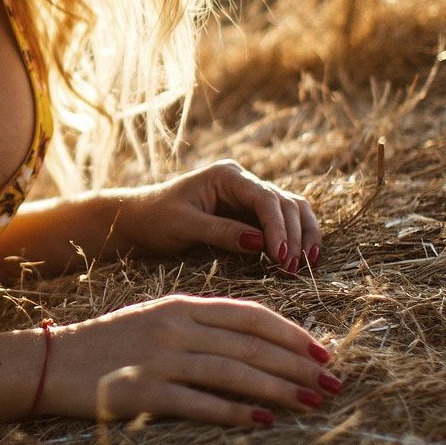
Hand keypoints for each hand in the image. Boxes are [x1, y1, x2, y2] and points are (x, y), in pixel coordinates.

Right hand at [35, 293, 342, 425]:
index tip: (324, 351)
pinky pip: (201, 403)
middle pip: (251, 345)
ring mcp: (160, 360)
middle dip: (299, 365)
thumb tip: (255, 346)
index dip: (292, 333)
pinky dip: (236, 411)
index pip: (251, 315)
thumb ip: (201, 325)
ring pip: (235, 372)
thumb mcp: (156, 319)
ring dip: (280, 388)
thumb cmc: (109, 344)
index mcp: (181, 305)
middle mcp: (175, 328)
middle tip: (334, 383)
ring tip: (313, 402)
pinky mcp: (145, 393)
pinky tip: (264, 419)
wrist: (50, 362)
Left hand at [112, 160, 324, 275]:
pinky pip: (282, 222)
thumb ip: (222, 232)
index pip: (265, 198)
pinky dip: (296, 237)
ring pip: (291, 210)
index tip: (281, 256)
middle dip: (294, 234)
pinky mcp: (250, 214)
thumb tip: (261, 245)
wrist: (138, 220)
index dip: (279, 227)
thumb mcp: (185, 226)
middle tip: (293, 268)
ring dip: (303, 235)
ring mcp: (248, 197)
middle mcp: (242, 182)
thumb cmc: (155, 218)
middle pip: (285, 202)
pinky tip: (304, 257)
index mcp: (226, 176)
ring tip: (308, 263)